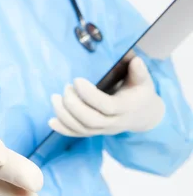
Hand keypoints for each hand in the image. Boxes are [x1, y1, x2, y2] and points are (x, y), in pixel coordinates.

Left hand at [49, 56, 164, 136]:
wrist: (143, 115)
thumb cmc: (140, 93)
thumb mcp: (143, 81)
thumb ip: (140, 71)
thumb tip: (136, 61)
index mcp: (125, 108)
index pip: (106, 106)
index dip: (89, 95)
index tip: (76, 80)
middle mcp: (114, 123)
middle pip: (91, 120)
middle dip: (73, 105)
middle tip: (65, 88)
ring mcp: (103, 130)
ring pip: (82, 129)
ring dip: (65, 115)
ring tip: (55, 98)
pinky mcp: (95, 132)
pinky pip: (78, 134)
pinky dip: (63, 129)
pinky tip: (51, 121)